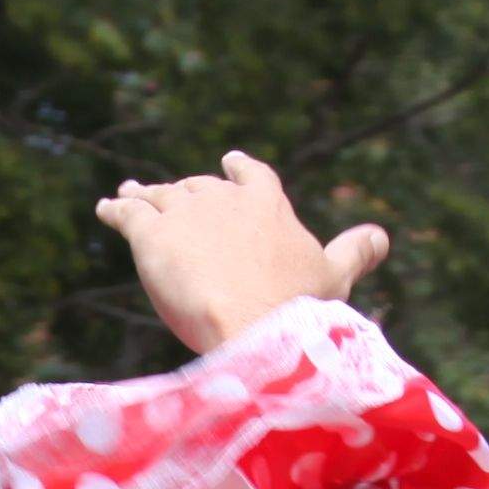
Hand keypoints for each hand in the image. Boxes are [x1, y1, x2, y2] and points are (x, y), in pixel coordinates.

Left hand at [94, 150, 388, 358]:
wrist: (254, 325)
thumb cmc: (300, 307)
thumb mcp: (334, 277)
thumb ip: (353, 252)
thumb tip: (382, 236)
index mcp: (267, 204)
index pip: (252, 177)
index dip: (239, 171)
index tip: (229, 163)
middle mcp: (224, 199)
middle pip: (199, 189)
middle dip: (186, 192)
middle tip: (170, 193)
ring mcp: (185, 212)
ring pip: (160, 196)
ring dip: (145, 194)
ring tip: (130, 193)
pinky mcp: (150, 234)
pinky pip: (127, 213)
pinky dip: (116, 209)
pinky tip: (106, 209)